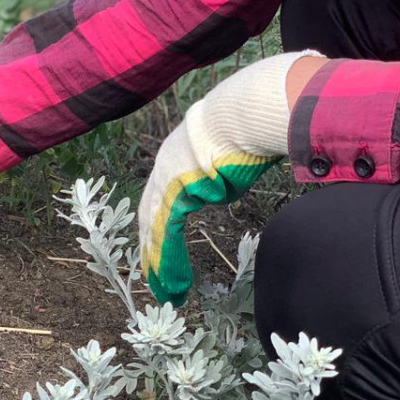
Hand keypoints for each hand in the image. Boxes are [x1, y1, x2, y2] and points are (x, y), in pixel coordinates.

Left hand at [139, 52, 314, 304]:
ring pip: (154, 229)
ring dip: (158, 261)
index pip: (160, 200)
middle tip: (154, 278)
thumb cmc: (249, 126)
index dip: (158, 227)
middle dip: (151, 250)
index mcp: (176, 159)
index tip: (158, 249)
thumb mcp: (230, 157)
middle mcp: (164, 168)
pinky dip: (165, 256)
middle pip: (150, 217)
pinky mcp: (174, 190)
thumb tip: (224, 188)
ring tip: (163, 288)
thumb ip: (221, 177)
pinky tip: (166, 276)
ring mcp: (165, 178)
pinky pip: (164, 231)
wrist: (247, 110)